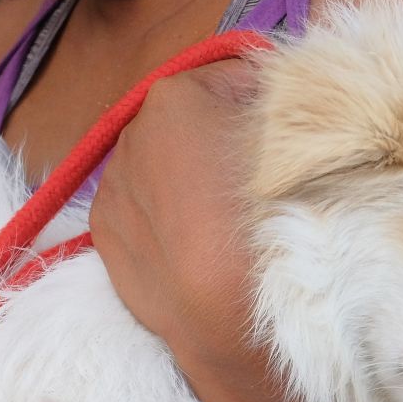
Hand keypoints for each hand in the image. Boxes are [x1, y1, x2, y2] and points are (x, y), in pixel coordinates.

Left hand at [92, 61, 266, 393]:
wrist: (235, 322)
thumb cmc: (274, 222)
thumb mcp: (300, 139)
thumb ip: (285, 98)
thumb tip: (275, 89)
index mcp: (174, 98)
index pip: (235, 79)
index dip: (270, 106)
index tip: (292, 141)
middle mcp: (130, 136)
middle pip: (191, 123)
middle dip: (222, 141)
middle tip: (263, 185)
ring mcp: (111, 189)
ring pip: (161, 167)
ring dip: (189, 180)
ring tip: (228, 224)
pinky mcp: (103, 238)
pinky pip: (141, 210)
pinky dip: (164, 219)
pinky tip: (195, 247)